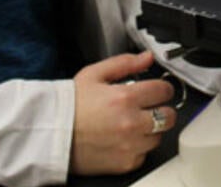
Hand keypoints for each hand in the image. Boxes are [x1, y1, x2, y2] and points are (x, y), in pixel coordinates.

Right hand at [69, 51, 176, 174]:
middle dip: (161, 109)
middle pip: (169, 116)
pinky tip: (124, 139)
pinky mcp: (125, 163)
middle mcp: (131, 123)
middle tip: (148, 108)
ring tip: (132, 124)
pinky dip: (138, 148)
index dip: (161, 88)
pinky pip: (144, 154)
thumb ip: (124, 63)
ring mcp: (130, 146)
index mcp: (125, 98)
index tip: (156, 91)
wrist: (51, 134)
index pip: (164, 91)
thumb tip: (147, 57)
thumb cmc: (70, 105)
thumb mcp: (94, 74)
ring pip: (159, 136)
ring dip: (151, 129)